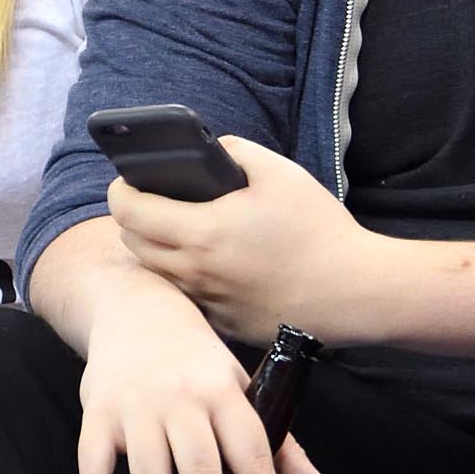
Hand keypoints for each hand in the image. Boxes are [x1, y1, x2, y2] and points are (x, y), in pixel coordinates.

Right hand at [77, 271, 333, 473]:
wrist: (134, 308)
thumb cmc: (197, 360)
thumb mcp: (244, 388)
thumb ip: (281, 445)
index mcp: (224, 391)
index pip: (253, 454)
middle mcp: (180, 399)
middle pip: (200, 471)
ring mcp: (135, 408)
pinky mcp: (96, 415)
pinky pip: (94, 470)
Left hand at [109, 137, 387, 346]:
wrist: (355, 292)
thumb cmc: (320, 231)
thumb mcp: (281, 174)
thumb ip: (236, 152)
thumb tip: (212, 150)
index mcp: (203, 232)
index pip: (130, 212)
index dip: (120, 191)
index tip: (127, 180)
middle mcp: (197, 272)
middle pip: (133, 246)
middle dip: (133, 220)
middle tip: (150, 202)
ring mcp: (209, 302)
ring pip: (157, 275)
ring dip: (156, 250)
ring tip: (177, 230)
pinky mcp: (224, 323)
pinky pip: (188, 297)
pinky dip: (186, 277)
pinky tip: (211, 263)